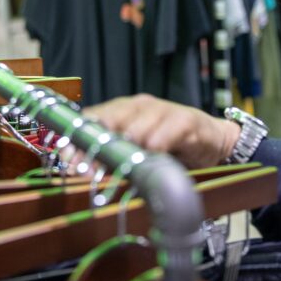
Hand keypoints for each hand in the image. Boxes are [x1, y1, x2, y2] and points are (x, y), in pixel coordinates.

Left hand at [83, 94, 241, 168]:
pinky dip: (160, 140)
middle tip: (91, 169)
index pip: (92, 119)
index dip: (79, 140)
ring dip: (129, 143)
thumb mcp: (135, 155)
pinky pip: (170, 128)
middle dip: (99, 146)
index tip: (70, 162)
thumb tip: (79, 173)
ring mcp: (162, 110)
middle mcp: (138, 107)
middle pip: (111, 119)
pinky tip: (154, 152)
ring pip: (138, 123)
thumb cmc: (169, 148)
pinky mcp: (186, 119)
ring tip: (121, 161)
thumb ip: (110, 161)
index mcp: (121, 112)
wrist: (211, 141)